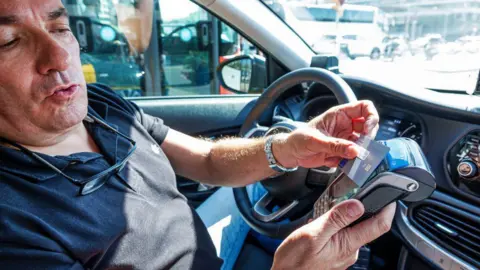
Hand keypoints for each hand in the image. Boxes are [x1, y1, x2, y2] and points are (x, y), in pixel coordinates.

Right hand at [271, 200, 395, 269]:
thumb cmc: (295, 261)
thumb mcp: (313, 234)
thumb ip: (336, 219)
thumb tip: (357, 205)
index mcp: (348, 244)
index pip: (378, 226)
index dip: (387, 209)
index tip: (390, 196)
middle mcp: (350, 251)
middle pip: (366, 225)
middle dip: (358, 210)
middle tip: (344, 199)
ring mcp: (343, 254)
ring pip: (351, 230)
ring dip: (341, 219)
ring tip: (322, 216)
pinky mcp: (335, 255)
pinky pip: (341, 236)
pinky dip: (333, 227)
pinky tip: (318, 226)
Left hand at [273, 101, 378, 167]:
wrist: (291, 153)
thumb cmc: (299, 139)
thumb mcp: (315, 141)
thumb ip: (335, 145)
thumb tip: (355, 150)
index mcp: (339, 115)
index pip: (364, 107)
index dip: (371, 117)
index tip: (367, 131)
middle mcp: (346, 126)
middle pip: (369, 127)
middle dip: (368, 139)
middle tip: (362, 149)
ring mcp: (346, 139)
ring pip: (364, 144)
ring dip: (360, 153)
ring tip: (349, 159)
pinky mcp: (343, 152)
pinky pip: (355, 157)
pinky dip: (351, 162)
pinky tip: (338, 163)